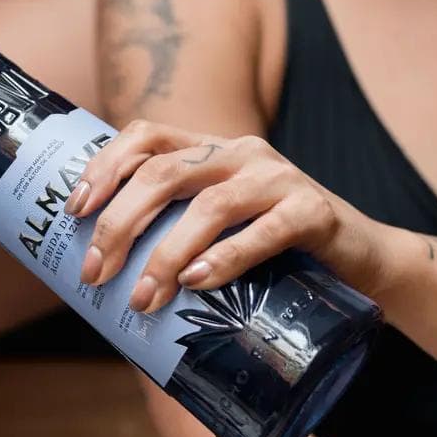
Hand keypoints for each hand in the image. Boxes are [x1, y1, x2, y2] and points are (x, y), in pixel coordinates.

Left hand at [71, 119, 391, 311]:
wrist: (363, 261)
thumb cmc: (275, 252)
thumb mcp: (219, 229)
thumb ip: (174, 231)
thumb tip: (104, 275)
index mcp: (212, 150)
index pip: (146, 137)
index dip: (104, 167)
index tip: (73, 211)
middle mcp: (242, 153)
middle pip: (163, 174)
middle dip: (118, 224)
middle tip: (95, 273)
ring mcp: (280, 178)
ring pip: (208, 206)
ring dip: (165, 255)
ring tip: (142, 299)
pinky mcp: (314, 212)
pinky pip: (265, 232)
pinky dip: (226, 258)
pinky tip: (197, 282)